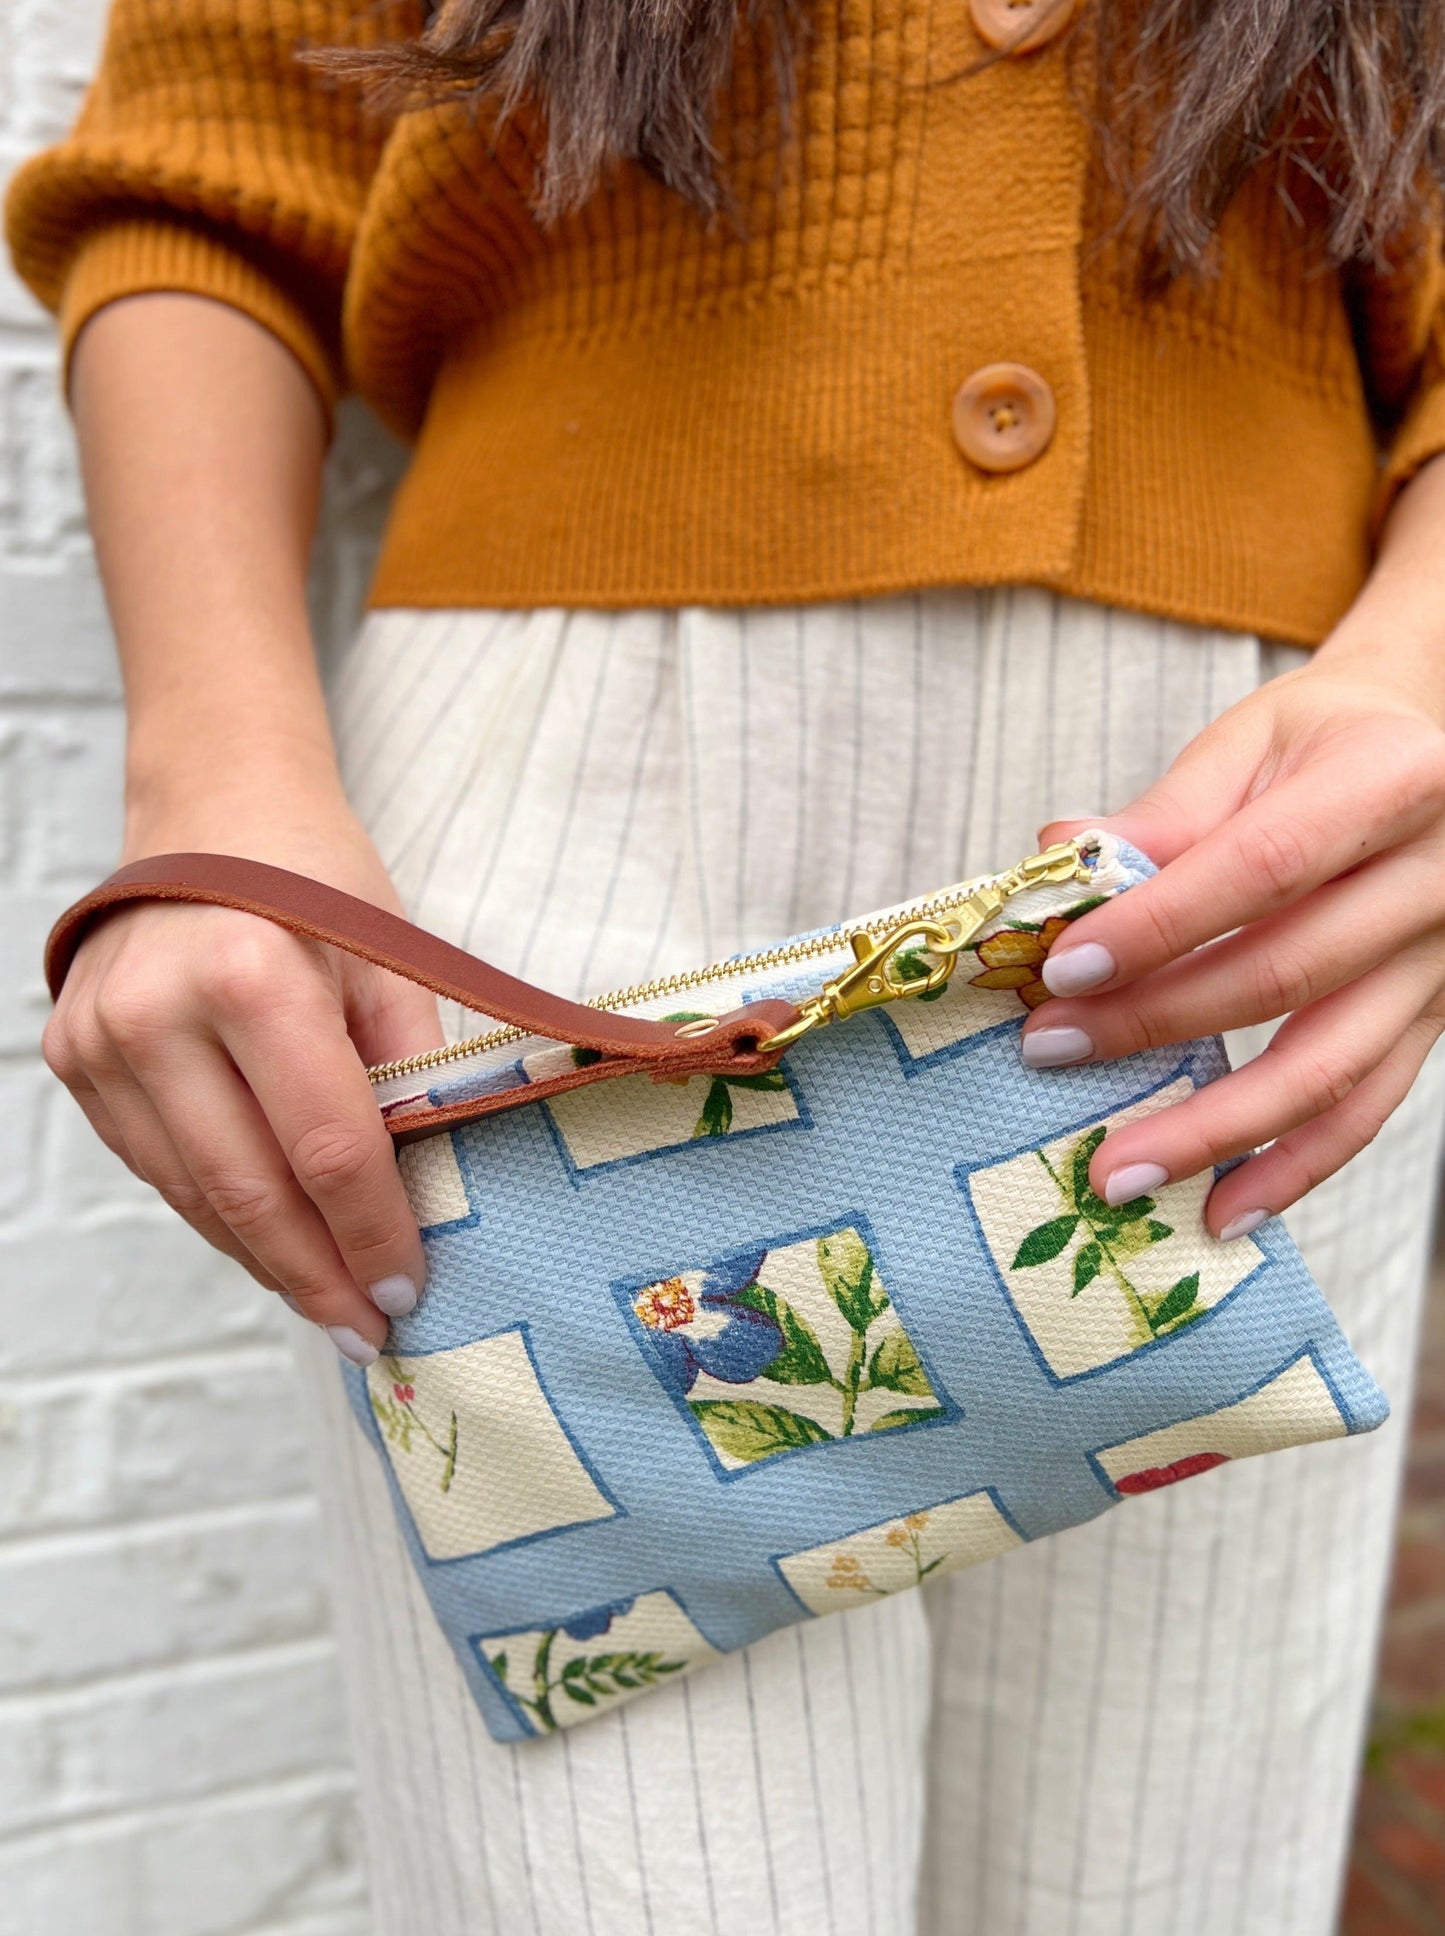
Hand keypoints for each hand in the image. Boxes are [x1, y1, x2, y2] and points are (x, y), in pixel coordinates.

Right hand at [43, 782, 444, 1361]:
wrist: (212, 805)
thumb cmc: (317, 878)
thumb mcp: (391, 961)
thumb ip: (410, 1077)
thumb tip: (430, 1202)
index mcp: (249, 977)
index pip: (326, 1148)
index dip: (372, 1232)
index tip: (410, 1290)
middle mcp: (157, 1014)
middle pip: (250, 1191)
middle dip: (317, 1274)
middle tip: (367, 1330)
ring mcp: (100, 1041)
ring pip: (195, 1193)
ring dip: (266, 1258)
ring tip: (326, 1300)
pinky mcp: (73, 1058)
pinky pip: (157, 1166)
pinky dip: (218, 1211)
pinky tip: (268, 1240)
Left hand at [1022, 654, 1444, 1238]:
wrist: (1430, 750)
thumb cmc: (1325, 742)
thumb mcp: (1249, 744)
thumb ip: (1161, 813)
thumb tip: (1055, 859)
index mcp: (1393, 781)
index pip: (1261, 867)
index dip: (1159, 926)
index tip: (1064, 971)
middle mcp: (1440, 878)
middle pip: (1288, 973)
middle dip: (1156, 1024)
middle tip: (1050, 1054)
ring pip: (1330, 1066)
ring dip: (1216, 1129)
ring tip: (1118, 1172)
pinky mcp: (1436, 1021)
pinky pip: (1367, 1108)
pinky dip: (1293, 1167)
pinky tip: (1221, 1210)